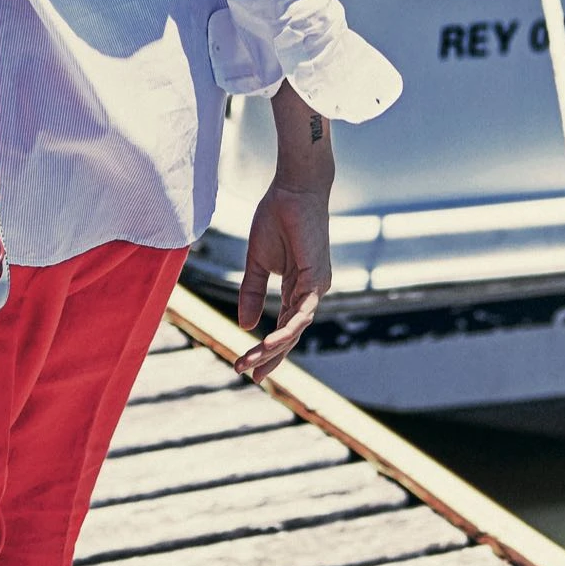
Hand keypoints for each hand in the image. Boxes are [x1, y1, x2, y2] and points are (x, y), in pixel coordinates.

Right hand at [235, 84, 333, 381]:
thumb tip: (247, 325)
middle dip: (270, 357)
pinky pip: (302, 310)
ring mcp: (317, 285)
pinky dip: (288, 327)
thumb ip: (252, 292)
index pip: (283, 326)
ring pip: (296, 327)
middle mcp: (311, 291)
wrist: (293, 189)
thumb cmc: (277, 218)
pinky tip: (271, 341)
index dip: (267, 348)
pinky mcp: (317, 276)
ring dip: (274, 347)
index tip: (249, 366)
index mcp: (298, 288)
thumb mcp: (257, 262)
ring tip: (252, 363)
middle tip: (252, 376)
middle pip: (291, 334)